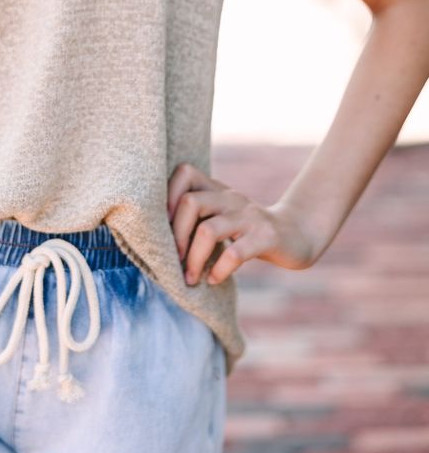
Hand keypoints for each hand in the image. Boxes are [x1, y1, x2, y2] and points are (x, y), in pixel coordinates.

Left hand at [166, 162, 317, 285]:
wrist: (297, 235)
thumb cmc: (247, 231)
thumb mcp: (221, 216)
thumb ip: (197, 218)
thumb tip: (157, 239)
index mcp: (216, 189)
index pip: (185, 173)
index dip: (167, 195)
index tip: (163, 226)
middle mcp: (230, 197)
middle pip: (190, 203)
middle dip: (176, 236)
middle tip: (174, 261)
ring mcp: (249, 216)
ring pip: (208, 230)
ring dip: (193, 259)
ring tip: (190, 278)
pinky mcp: (265, 237)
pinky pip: (235, 253)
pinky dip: (219, 270)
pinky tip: (215, 280)